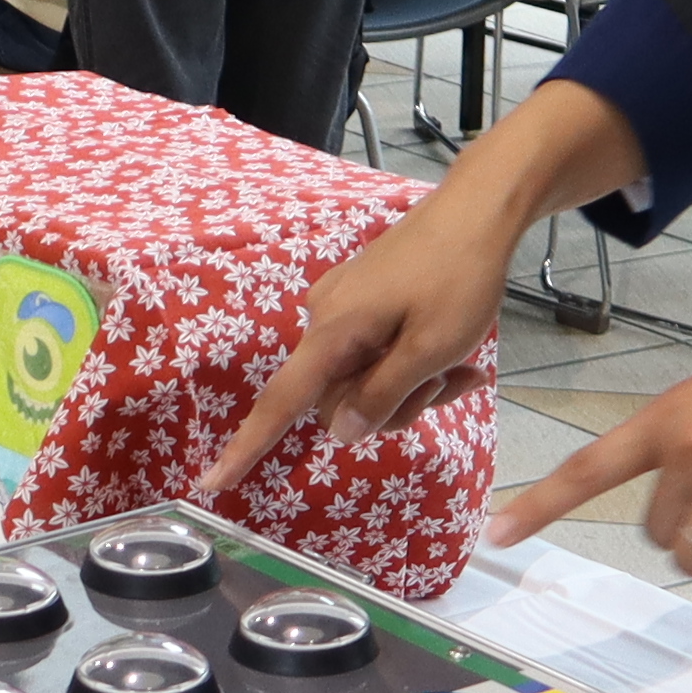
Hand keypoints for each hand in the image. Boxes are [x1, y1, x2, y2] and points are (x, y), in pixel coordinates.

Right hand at [205, 82, 655, 499]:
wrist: (480, 209)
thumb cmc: (459, 277)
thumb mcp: (430, 349)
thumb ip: (382, 395)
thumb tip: (339, 431)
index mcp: (333, 333)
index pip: (281, 403)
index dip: (246, 447)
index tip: (211, 483)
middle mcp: (326, 320)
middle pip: (340, 399)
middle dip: (393, 405)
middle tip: (450, 381)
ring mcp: (344, 307)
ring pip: (364, 379)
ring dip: (412, 385)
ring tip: (463, 365)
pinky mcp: (365, 299)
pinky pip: (376, 351)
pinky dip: (412, 362)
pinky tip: (458, 355)